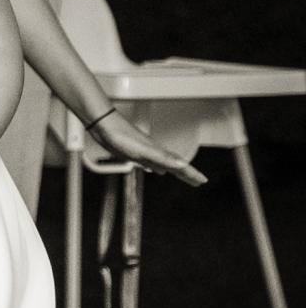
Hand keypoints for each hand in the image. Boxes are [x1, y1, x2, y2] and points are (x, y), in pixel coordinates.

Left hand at [87, 108, 206, 186]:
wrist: (104, 125)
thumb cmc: (120, 136)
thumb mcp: (142, 150)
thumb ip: (161, 157)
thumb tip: (181, 165)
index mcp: (158, 154)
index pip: (180, 166)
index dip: (192, 174)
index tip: (203, 180)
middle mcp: (154, 153)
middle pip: (175, 166)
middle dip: (187, 174)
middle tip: (198, 182)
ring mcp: (144, 153)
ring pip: (164, 164)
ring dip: (174, 170)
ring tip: (181, 175)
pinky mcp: (134, 153)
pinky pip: (151, 163)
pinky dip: (156, 167)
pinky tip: (154, 169)